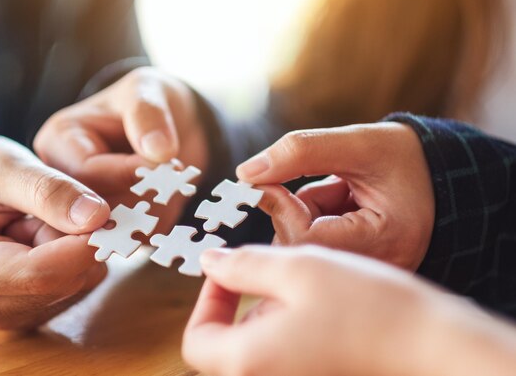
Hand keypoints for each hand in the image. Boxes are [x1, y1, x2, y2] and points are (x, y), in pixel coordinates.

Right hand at [0, 135, 110, 329]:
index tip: (112, 214)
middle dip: (76, 242)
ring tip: (40, 219)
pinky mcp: (22, 313)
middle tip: (61, 205)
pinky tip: (44, 236)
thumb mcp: (4, 165)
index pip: (42, 274)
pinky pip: (73, 288)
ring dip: (73, 249)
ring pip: (73, 287)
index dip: (85, 245)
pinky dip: (72, 260)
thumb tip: (98, 218)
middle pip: (61, 283)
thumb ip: (49, 191)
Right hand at [34, 67, 208, 233]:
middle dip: (136, 201)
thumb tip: (158, 151)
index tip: (164, 166)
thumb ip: (147, 113)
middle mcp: (64, 180)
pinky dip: (152, 234)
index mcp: (60, 141)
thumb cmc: (150, 100)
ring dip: (145, 221)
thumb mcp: (148, 89)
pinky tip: (171, 221)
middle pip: (90, 210)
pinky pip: (127, 243)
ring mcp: (85, 210)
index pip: (84, 171)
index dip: (125, 173)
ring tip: (173, 198)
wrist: (174, 127)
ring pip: (109, 232)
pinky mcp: (110, 230)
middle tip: (173, 187)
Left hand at [182, 245, 515, 375]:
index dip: (205, 301)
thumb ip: (244, 265)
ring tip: (304, 286)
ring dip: (265, 313)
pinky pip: (282, 354)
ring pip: (255, 348)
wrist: (431, 345)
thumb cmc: (368, 308)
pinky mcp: (315, 373)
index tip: (229, 271)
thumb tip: (210, 262)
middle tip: (269, 273)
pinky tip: (320, 306)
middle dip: (239, 304)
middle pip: (225, 346)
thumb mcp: (298, 268)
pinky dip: (287, 327)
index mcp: (250, 361)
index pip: (195, 341)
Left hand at [236, 122, 434, 269]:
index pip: (307, 239)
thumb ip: (302, 152)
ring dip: (305, 213)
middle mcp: (376, 270)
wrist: (436, 177)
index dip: (282, 207)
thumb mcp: (359, 143)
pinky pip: (312, 250)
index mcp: (387, 239)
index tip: (272, 179)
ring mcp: (365, 276)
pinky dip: (314, 221)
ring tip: (342, 194)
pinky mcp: (354, 272)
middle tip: (324, 183)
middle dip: (296, 209)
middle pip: (300, 250)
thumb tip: (245, 173)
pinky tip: (341, 207)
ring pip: (301, 250)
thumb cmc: (405, 157)